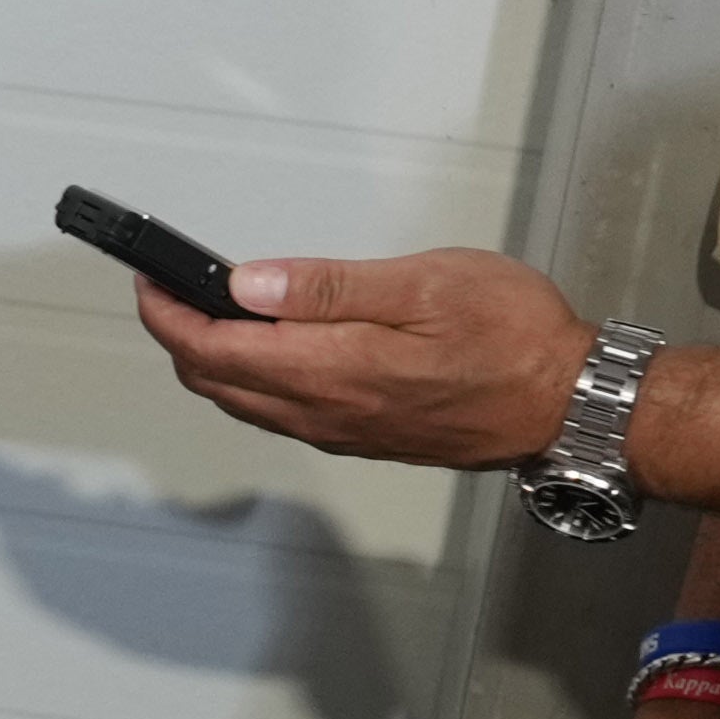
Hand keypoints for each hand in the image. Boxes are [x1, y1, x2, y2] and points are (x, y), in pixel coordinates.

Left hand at [137, 245, 587, 469]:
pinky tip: (263, 351)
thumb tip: (249, 286)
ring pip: (246, 402)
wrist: (568, 404)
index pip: (216, 349)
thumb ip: (328, 288)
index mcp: (332, 370)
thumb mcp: (423, 285)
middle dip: (180, 335)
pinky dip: (251, 381)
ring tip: (204, 312)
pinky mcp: (364, 436)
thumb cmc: (514, 338)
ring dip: (213, 361)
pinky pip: (281, 414)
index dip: (170, 315)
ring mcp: (343, 430)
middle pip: (218, 382)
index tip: (151, 282)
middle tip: (167, 290)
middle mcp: (326, 412)